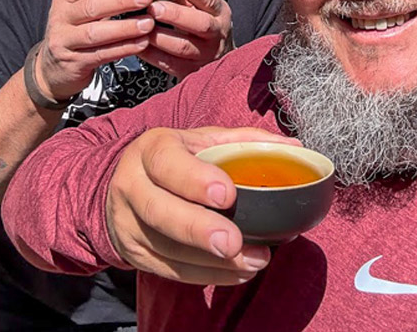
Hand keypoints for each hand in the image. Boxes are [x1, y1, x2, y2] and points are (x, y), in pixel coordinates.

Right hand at [31, 0, 156, 103]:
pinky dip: (123, 48)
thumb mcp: (79, 13)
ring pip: (95, 33)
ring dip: (124, 28)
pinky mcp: (74, 63)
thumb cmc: (74, 35)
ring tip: (147, 23)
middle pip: (91, 7)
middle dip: (120, 1)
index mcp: (64, 1)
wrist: (52, 69)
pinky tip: (141, 43)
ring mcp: (65, 42)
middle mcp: (61, 19)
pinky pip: (102, 54)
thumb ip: (102, 0)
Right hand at [105, 126, 299, 284]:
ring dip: (213, 261)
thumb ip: (242, 143)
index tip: (228, 195)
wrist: (124, 187)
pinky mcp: (135, 254)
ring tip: (253, 260)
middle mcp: (131, 186)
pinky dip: (209, 275)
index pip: (165, 163)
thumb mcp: (200, 142)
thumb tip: (292, 149)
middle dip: (198, 229)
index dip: (194, 180)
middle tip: (233, 241)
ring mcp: (128, 224)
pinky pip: (171, 271)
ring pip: (167, 248)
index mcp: (149, 150)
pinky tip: (237, 271)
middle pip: (159, 211)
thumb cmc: (174, 162)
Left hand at [137, 0, 233, 79]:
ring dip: (159, 36)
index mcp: (219, 13)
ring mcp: (205, 55)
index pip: (209, 0)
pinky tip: (137, 43)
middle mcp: (216, 34)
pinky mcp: (190, 70)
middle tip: (154, 8)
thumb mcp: (200, 7)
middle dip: (175, 15)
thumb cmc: (201, 23)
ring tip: (142, 26)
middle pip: (200, 24)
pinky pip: (168, 63)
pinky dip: (150, 53)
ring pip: (182, 46)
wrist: (216, 56)